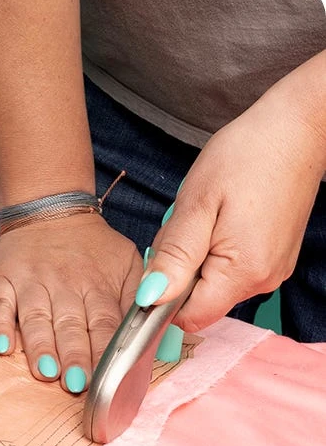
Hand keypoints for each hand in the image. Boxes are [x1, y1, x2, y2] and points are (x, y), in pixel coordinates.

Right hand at [0, 212, 143, 392]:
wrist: (50, 207)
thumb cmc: (91, 248)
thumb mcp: (127, 264)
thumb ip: (137, 299)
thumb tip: (153, 337)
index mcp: (97, 285)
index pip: (104, 324)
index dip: (105, 351)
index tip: (107, 378)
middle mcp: (64, 285)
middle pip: (70, 325)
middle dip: (74, 355)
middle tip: (76, 383)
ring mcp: (31, 282)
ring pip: (36, 318)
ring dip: (40, 346)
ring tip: (44, 372)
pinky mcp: (3, 279)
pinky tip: (2, 346)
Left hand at [138, 69, 325, 331]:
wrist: (297, 127)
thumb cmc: (247, 156)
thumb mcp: (196, 205)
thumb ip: (173, 257)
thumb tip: (149, 299)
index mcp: (242, 273)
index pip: (187, 318)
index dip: (162, 301)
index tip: (157, 264)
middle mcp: (262, 281)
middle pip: (198, 302)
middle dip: (177, 273)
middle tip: (185, 227)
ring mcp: (270, 271)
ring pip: (211, 285)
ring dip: (195, 260)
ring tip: (205, 218)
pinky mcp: (273, 259)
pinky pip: (228, 270)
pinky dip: (213, 252)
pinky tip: (219, 220)